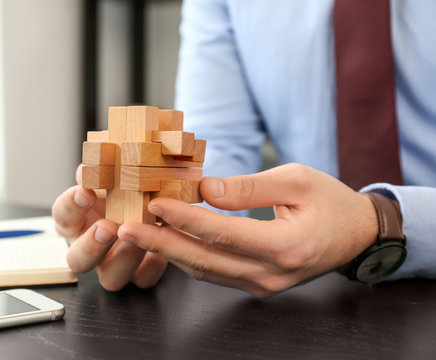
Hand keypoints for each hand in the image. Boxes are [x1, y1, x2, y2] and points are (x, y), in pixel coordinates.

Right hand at [52, 164, 166, 290]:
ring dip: (124, 258)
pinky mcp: (139, 274)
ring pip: (110, 278)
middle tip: (107, 227)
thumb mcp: (114, 174)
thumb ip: (105, 167)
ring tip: (140, 237)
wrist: (155, 205)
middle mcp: (90, 246)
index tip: (85, 191)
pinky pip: (143, 280)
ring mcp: (113, 264)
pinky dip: (151, 267)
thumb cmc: (125, 188)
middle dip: (91, 244)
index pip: (62, 215)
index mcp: (78, 220)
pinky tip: (159, 252)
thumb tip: (102, 156)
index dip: (71, 205)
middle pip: (77, 259)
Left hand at [117, 163, 378, 296]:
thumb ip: (249, 187)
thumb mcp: (296, 180)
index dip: (185, 218)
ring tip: (138, 234)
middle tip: (125, 229)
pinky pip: (215, 273)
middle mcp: (271, 273)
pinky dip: (188, 257)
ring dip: (169, 251)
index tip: (154, 203)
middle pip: (204, 260)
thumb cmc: (331, 202)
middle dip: (161, 243)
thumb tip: (205, 188)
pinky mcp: (257, 284)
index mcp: (285, 246)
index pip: (223, 232)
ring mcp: (263, 284)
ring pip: (205, 271)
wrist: (356, 235)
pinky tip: (167, 241)